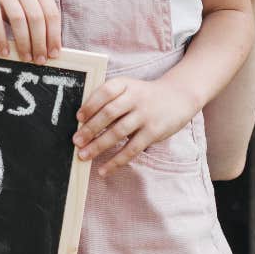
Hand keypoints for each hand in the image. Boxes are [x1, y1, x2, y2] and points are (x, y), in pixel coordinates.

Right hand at [0, 0, 61, 62]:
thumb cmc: (10, 0)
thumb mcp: (27, 3)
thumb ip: (39, 21)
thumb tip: (50, 50)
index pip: (51, 13)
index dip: (54, 35)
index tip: (54, 54)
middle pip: (36, 17)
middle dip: (39, 42)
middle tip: (39, 60)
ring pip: (18, 19)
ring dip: (23, 42)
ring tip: (25, 58)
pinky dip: (1, 38)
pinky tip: (5, 52)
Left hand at [73, 77, 200, 176]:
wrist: (179, 97)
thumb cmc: (144, 95)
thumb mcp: (128, 88)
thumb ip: (109, 99)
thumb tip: (83, 122)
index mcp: (125, 84)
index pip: (105, 92)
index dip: (90, 105)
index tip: (78, 118)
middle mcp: (135, 98)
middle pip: (109, 113)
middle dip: (90, 129)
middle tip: (76, 141)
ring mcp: (145, 115)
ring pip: (118, 132)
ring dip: (99, 146)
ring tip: (84, 155)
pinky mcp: (153, 132)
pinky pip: (132, 149)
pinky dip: (116, 161)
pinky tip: (104, 170)